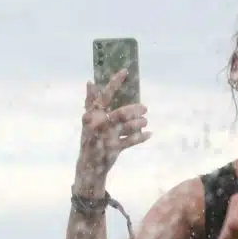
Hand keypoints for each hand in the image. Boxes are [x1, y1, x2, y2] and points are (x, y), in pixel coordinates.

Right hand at [75, 70, 150, 190]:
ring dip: (139, 123)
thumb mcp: (87, 121)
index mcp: (91, 114)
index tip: (125, 72)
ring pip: (126, 127)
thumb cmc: (90, 138)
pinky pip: (130, 142)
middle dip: (134, 110)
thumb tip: (90, 82)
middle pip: (119, 114)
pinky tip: (149, 134)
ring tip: (145, 121)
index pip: (103, 96)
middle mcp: (97, 125)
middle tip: (145, 108)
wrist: (88, 166)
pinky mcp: (112, 150)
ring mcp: (104, 138)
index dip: (114, 83)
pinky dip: (141, 138)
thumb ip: (91, 103)